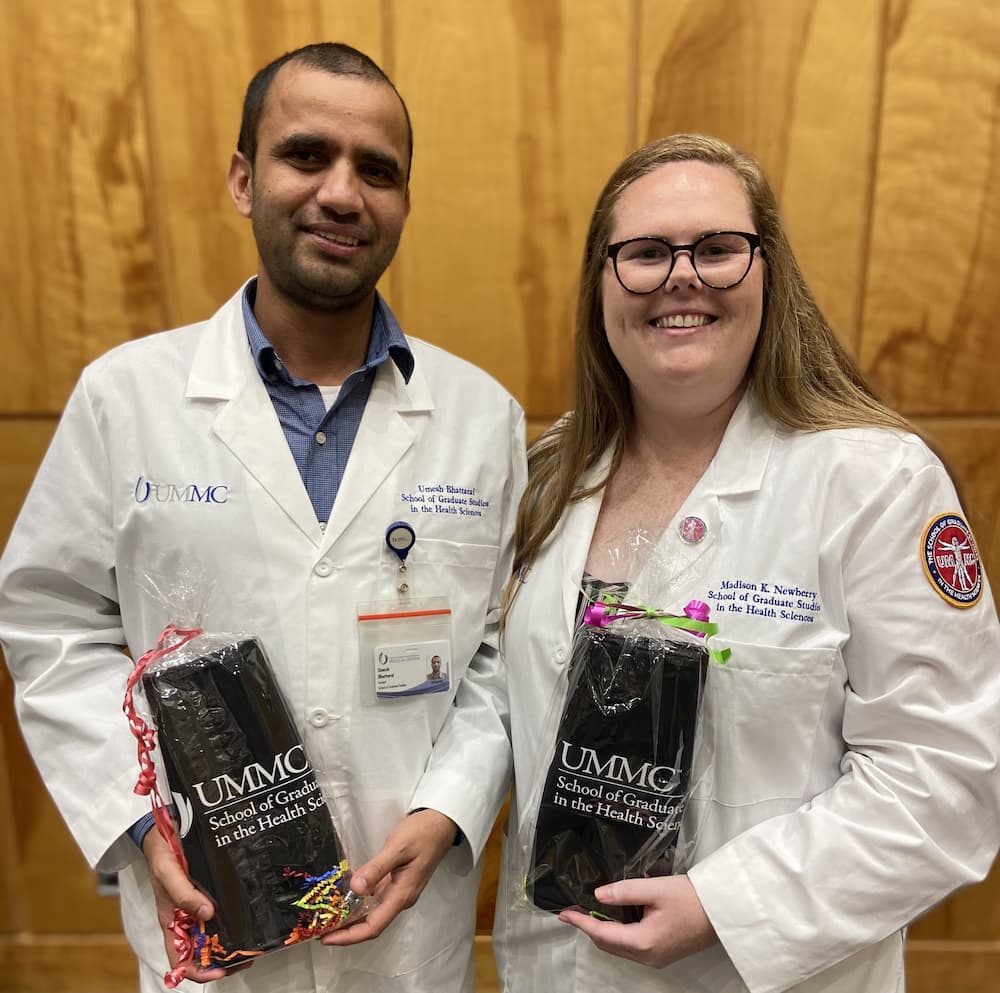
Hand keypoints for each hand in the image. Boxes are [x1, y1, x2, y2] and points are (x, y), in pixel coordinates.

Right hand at [143, 828, 251, 982]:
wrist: (163, 830)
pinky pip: (216, 913)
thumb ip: (185, 894)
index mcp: (171, 921)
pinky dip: (229, 920)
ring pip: (210, 934)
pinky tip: (243, 918)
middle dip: (221, 959)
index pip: (180, 960)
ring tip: (249, 942)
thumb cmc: (160, 853)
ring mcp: (194, 906)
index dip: (199, 971)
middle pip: (200, 951)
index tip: (220, 970)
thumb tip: (208, 914)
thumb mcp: (168, 873)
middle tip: (245, 957)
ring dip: (227, 942)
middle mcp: (183, 918)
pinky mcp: (203, 892)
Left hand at [321, 808, 457, 945]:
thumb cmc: (422, 833)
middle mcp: (400, 898)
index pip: (373, 926)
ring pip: (373, 913)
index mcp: (402, 895)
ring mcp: (400, 891)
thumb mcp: (397, 847)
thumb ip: (376, 868)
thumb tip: (355, 889)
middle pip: (371, 924)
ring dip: (351, 918)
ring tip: (328, 917)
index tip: (326, 937)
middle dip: (346, 931)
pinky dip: (359, 903)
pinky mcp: (398, 882)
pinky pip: (375, 899)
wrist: (442, 822)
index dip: (349, 936)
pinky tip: (345, 897)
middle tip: (320, 929)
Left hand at [558, 875, 717, 968]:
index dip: (581, 922)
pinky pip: (631, 947)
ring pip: (619, 948)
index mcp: (644, 942)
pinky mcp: (663, 953)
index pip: (603, 933)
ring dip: (602, 932)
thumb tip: (598, 895)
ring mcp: (656, 957)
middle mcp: (648, 956)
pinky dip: (617, 934)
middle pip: (608, 944)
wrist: (722, 911)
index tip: (564, 913)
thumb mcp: (655, 888)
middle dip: (589, 927)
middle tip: (574, 910)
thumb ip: (625, 892)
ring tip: (588, 912)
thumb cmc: (692, 898)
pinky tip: (614, 919)